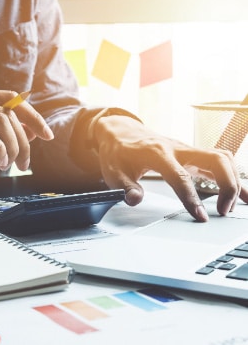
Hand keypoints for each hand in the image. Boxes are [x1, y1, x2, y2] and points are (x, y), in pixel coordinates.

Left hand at [94, 115, 247, 221]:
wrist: (120, 132)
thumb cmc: (117, 152)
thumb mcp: (114, 172)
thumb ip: (126, 187)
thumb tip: (135, 200)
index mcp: (157, 153)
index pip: (180, 177)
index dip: (191, 198)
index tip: (200, 217)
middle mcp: (176, 148)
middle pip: (215, 159)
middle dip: (227, 185)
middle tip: (223, 210)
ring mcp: (185, 148)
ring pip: (221, 157)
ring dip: (234, 178)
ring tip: (236, 204)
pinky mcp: (189, 152)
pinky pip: (217, 159)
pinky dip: (230, 173)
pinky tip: (238, 189)